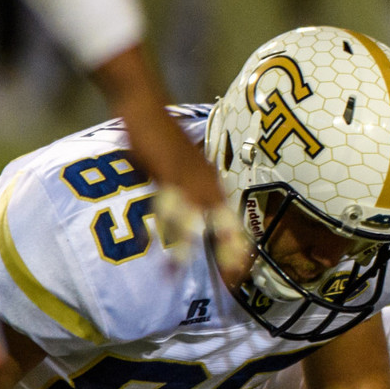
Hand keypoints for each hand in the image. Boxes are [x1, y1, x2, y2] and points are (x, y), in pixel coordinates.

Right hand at [92, 45, 248, 283]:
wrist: (146, 109)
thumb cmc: (163, 139)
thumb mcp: (182, 167)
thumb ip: (190, 189)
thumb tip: (194, 213)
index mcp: (212, 181)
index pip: (231, 218)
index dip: (237, 244)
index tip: (243, 271)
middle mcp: (206, 181)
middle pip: (223, 222)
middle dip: (227, 251)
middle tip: (232, 279)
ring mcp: (187, 177)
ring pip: (197, 217)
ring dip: (191, 246)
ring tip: (186, 272)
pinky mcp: (166, 172)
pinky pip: (168, 202)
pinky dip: (166, 223)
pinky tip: (159, 241)